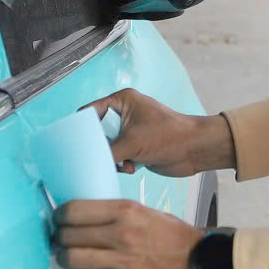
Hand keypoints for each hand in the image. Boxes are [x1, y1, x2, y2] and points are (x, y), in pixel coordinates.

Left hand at [52, 200, 198, 268]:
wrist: (197, 260)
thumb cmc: (170, 235)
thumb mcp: (143, 211)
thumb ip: (115, 213)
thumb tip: (84, 216)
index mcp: (124, 210)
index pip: (75, 210)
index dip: (59, 216)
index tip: (58, 220)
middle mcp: (121, 234)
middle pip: (68, 235)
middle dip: (58, 239)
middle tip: (60, 242)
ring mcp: (122, 261)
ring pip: (72, 259)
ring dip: (63, 260)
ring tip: (67, 260)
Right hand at [92, 89, 235, 176]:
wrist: (194, 150)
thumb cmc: (170, 135)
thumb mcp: (131, 143)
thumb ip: (107, 152)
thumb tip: (90, 161)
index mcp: (122, 101)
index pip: (91, 110)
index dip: (82, 126)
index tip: (74, 142)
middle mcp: (125, 114)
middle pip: (98, 131)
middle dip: (100, 146)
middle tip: (99, 156)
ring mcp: (131, 131)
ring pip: (108, 147)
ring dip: (113, 158)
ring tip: (123, 162)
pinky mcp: (136, 146)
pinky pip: (118, 156)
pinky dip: (123, 164)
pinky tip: (133, 167)